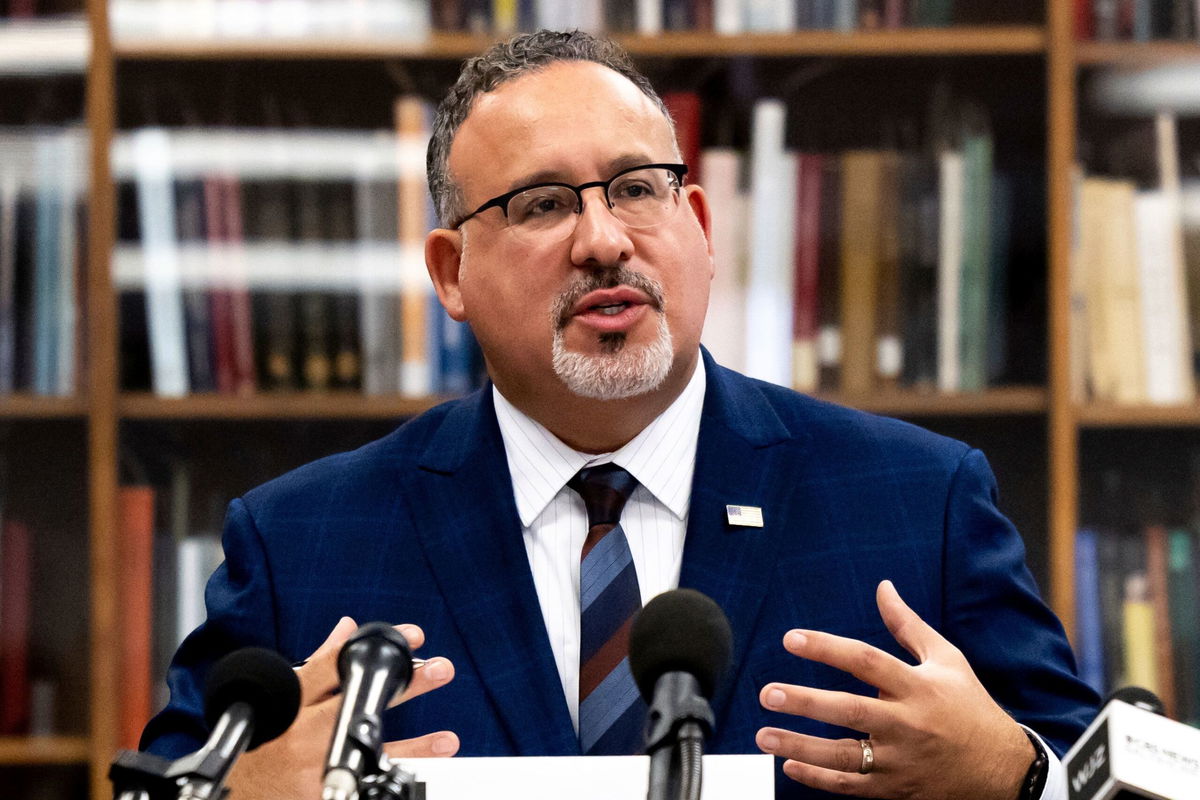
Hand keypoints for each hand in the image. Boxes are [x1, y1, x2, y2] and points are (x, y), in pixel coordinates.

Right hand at [227, 616, 458, 799]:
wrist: (234, 789)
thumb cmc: (261, 739)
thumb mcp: (284, 696)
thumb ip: (319, 662)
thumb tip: (347, 626)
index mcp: (295, 700)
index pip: (338, 664)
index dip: (374, 648)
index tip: (411, 635)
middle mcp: (305, 731)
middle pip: (360, 701)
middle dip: (403, 685)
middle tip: (439, 669)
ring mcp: (314, 765)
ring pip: (368, 751)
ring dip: (414, 747)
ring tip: (448, 740)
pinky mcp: (318, 794)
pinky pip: (360, 783)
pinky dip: (385, 780)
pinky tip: (413, 778)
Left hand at [755, 580, 1033, 799]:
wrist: (1004, 772)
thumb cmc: (970, 708)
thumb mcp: (947, 660)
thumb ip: (907, 625)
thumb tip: (882, 587)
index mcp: (918, 687)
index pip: (866, 661)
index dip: (827, 647)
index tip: (791, 638)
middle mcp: (907, 724)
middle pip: (850, 711)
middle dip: (805, 702)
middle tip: (768, 693)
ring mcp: (900, 760)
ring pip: (844, 755)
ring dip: (800, 745)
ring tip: (764, 735)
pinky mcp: (897, 789)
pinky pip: (852, 786)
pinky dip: (819, 778)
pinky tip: (790, 766)